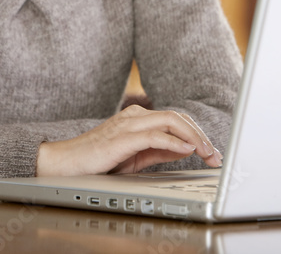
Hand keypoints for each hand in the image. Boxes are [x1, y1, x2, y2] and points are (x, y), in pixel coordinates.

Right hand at [36, 105, 221, 176]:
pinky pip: (155, 135)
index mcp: (138, 118)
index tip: (212, 152)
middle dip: (201, 135)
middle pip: (178, 117)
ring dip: (194, 137)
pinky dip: (174, 142)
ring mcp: (128, 124)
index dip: (198, 133)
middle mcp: (135, 116)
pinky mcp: (122, 137)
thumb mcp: (135, 157)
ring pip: (170, 121)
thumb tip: (187, 149)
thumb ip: (159, 150)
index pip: (176, 119)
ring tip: (207, 152)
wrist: (65, 163)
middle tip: (215, 155)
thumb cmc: (97, 161)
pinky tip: (187, 150)